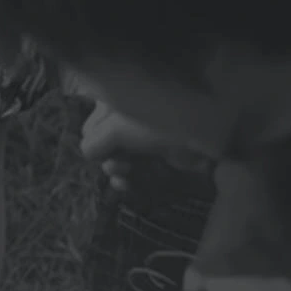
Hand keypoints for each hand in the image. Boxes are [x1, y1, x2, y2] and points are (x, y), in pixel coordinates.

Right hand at [80, 99, 209, 188]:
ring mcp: (146, 139)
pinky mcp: (162, 156)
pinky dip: (131, 179)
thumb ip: (94, 143)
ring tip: (124, 176)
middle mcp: (129, 119)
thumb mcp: (116, 128)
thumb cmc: (154, 122)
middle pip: (105, 146)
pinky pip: (139, 170)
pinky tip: (126, 185)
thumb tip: (87, 154)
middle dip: (108, 159)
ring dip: (117, 171)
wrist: (203, 131)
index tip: (103, 153)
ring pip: (121, 160)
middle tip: (119, 166)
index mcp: (116, 104)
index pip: (91, 128)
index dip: (94, 143)